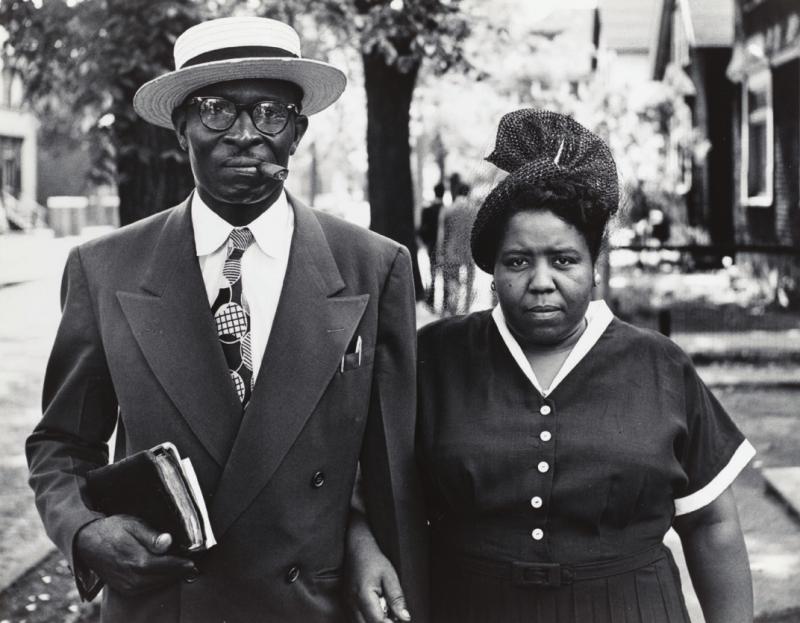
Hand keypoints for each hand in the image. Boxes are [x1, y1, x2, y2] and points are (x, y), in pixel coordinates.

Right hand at [74, 515, 197, 593]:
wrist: (86, 542)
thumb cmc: (112, 530)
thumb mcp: (133, 525)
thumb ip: (152, 536)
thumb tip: (168, 542)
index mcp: (138, 561)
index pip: (169, 566)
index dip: (183, 563)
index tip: (195, 560)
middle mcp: (133, 578)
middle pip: (165, 577)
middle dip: (179, 571)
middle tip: (192, 564)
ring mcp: (127, 586)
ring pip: (157, 584)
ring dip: (170, 577)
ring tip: (181, 568)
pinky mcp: (124, 589)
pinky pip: (146, 588)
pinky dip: (157, 581)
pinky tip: (164, 573)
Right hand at [346, 520, 409, 622]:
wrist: (356, 548)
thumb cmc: (373, 559)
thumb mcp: (389, 575)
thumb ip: (396, 598)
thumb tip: (405, 618)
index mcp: (363, 595)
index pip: (376, 621)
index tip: (399, 621)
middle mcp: (352, 603)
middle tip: (393, 617)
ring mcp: (347, 604)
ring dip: (374, 621)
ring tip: (386, 613)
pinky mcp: (346, 604)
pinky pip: (357, 619)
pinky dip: (367, 619)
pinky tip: (377, 611)